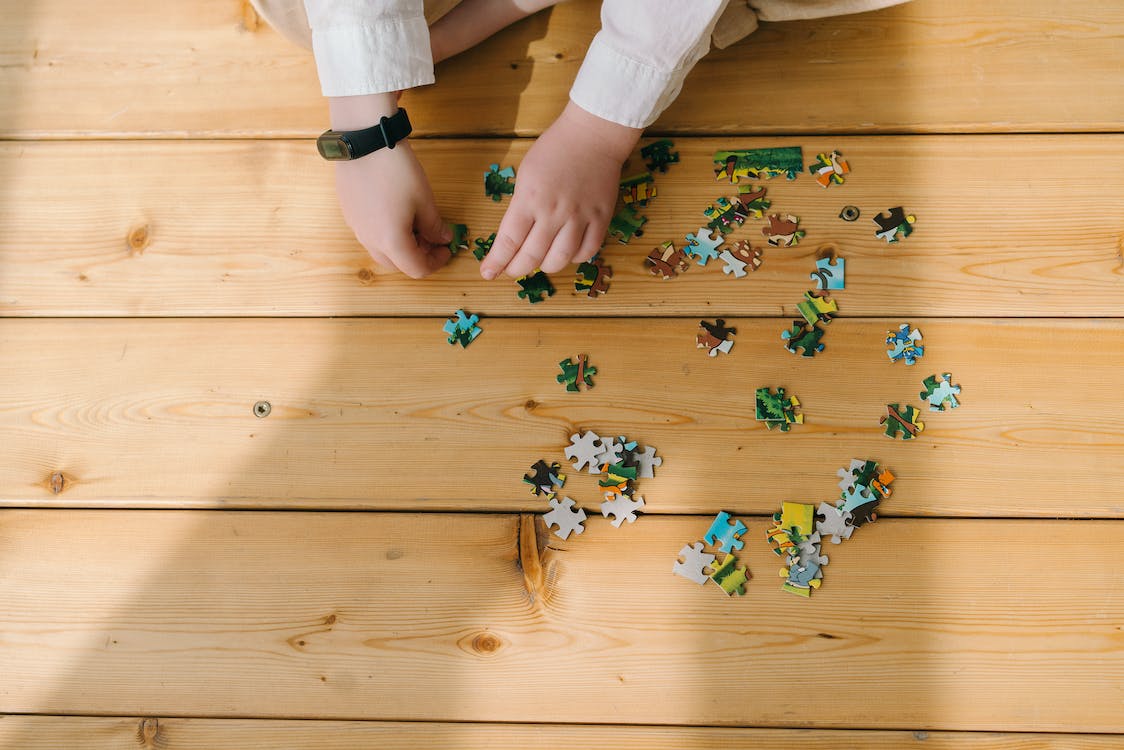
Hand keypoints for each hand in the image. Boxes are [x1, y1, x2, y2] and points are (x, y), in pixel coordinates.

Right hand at [329, 93, 451, 278]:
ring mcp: (355, 227)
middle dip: (418, 256)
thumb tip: (442, 239)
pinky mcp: (348, 213)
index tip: (446, 249)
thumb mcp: (425, 200)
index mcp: (391, 242)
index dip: (436, 262)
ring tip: (415, 224)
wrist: (365, 141)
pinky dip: (386, 233)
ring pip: (381, 250)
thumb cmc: (398, 171)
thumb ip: (435, 226)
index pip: (416, 269)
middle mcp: (369, 240)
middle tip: (433, 238)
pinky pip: (369, 233)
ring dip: (401, 246)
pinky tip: (396, 212)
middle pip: (397, 264)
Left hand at [480, 102, 641, 279]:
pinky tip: (567, 252)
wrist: (593, 136)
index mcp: (530, 199)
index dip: (497, 262)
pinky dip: (574, 258)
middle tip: (512, 270)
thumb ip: (521, 207)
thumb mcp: (525, 175)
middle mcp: (554, 212)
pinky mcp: (601, 218)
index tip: (488, 273)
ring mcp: (580, 217)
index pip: (509, 240)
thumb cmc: (555, 150)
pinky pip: (587, 251)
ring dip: (545, 266)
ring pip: (560, 259)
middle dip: (517, 268)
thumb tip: (517, 236)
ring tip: (539, 262)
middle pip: (532, 256)